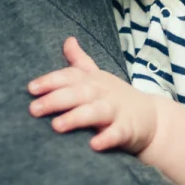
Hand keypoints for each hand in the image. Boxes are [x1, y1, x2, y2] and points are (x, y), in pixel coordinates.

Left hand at [28, 38, 161, 152]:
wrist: (153, 119)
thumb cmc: (116, 98)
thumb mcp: (99, 77)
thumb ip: (80, 62)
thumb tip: (68, 40)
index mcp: (93, 80)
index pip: (70, 76)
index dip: (51, 81)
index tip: (31, 88)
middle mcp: (103, 92)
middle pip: (78, 93)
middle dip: (56, 100)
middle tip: (33, 110)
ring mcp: (117, 110)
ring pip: (95, 112)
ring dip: (76, 117)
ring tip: (56, 126)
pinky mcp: (129, 128)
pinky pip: (117, 133)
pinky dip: (107, 138)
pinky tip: (94, 144)